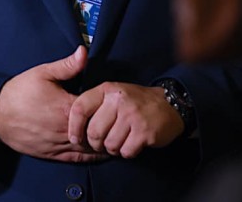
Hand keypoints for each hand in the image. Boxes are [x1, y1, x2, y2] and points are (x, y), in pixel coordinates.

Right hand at [0, 46, 109, 162]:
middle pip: (96, 132)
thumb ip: (67, 65)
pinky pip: (76, 158)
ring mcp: (57, 144)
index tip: (116, 103)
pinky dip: (91, 156)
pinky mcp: (51, 154)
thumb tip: (84, 52)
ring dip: (103, 144)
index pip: (97, 111)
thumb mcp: (42, 73)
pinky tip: (100, 152)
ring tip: (116, 137)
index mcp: (65, 109)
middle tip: (122, 122)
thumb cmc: (18, 92)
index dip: (108, 108)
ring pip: (88, 148)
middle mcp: (64, 130)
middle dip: (109, 128)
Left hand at [68, 82, 183, 157]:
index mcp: (107, 89)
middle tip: (106, 141)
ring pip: (110, 145)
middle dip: (97, 144)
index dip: (74, 128)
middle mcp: (119, 100)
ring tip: (123, 139)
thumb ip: (93, 105)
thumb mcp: (113, 94)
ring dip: (114, 148)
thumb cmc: (135, 103)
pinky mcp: (144, 131)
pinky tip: (134, 142)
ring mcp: (133, 115)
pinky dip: (128, 152)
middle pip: (94, 132)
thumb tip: (71, 128)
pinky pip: (126, 151)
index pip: (80, 108)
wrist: (170, 105)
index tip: (76, 138)